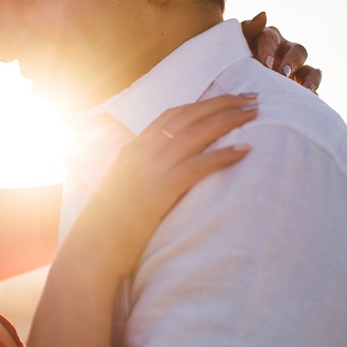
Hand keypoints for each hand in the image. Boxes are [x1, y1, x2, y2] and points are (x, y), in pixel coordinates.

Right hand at [76, 94, 258, 273]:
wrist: (92, 248)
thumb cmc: (107, 225)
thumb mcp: (122, 188)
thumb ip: (140, 172)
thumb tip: (163, 169)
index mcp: (132, 148)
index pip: (172, 115)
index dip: (202, 104)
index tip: (226, 99)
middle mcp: (142, 151)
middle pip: (189, 116)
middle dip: (222, 103)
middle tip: (251, 98)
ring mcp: (150, 168)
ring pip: (197, 133)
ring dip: (229, 120)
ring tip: (254, 114)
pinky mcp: (160, 189)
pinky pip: (198, 165)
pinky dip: (223, 155)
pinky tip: (245, 150)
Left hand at [241, 11, 321, 93]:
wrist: (233, 78)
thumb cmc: (235, 57)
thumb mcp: (237, 43)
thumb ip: (248, 29)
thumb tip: (264, 15)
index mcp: (268, 38)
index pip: (270, 39)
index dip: (269, 50)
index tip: (266, 63)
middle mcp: (286, 51)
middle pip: (298, 51)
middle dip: (292, 63)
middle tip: (284, 74)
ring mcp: (296, 69)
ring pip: (310, 70)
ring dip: (309, 80)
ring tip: (305, 91)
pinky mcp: (301, 85)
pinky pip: (312, 89)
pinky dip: (313, 93)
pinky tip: (309, 100)